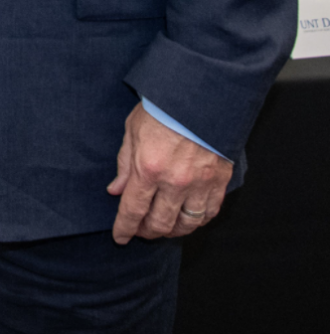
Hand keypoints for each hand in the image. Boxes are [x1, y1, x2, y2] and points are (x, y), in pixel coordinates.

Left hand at [107, 103, 230, 242]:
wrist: (201, 96)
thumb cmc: (162, 109)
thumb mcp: (132, 131)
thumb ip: (125, 165)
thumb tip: (115, 191)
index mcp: (148, 169)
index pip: (133, 210)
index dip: (125, 228)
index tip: (120, 238)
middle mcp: (175, 182)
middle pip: (159, 222)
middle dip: (147, 232)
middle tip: (140, 231)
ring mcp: (200, 184)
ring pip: (186, 223)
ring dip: (172, 230)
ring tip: (163, 228)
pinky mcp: (220, 181)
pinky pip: (209, 212)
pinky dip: (198, 221)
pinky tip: (188, 220)